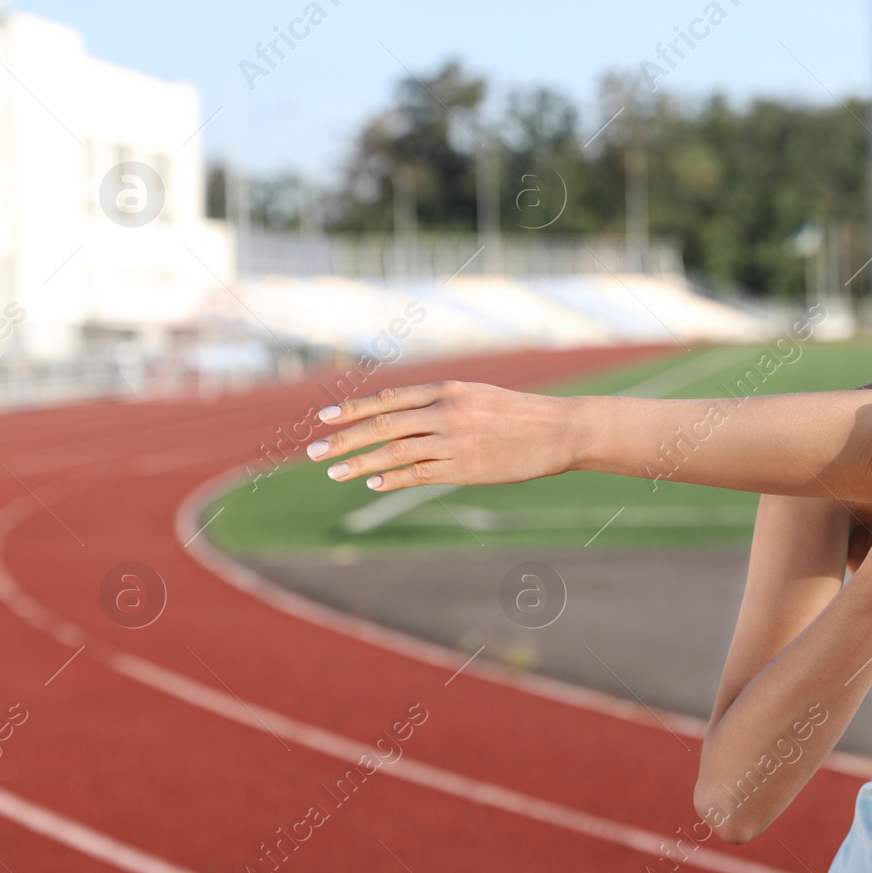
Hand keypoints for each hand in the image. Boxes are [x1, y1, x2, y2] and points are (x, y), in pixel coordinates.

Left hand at [305, 381, 573, 490]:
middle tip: (313, 452)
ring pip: (394, 452)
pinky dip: (393, 477)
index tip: (323, 419)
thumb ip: (439, 404)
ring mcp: (454, 442)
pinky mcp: (465, 469)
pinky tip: (373, 482)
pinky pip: (419, 474)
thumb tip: (399, 417)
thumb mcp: (476, 396)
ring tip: (334, 472)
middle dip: (344, 440)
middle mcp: (445, 412)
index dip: (352, 410)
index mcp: (446, 390)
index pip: (387, 399)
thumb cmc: (516, 414)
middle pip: (382, 426)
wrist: (558, 431)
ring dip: (360, 463)